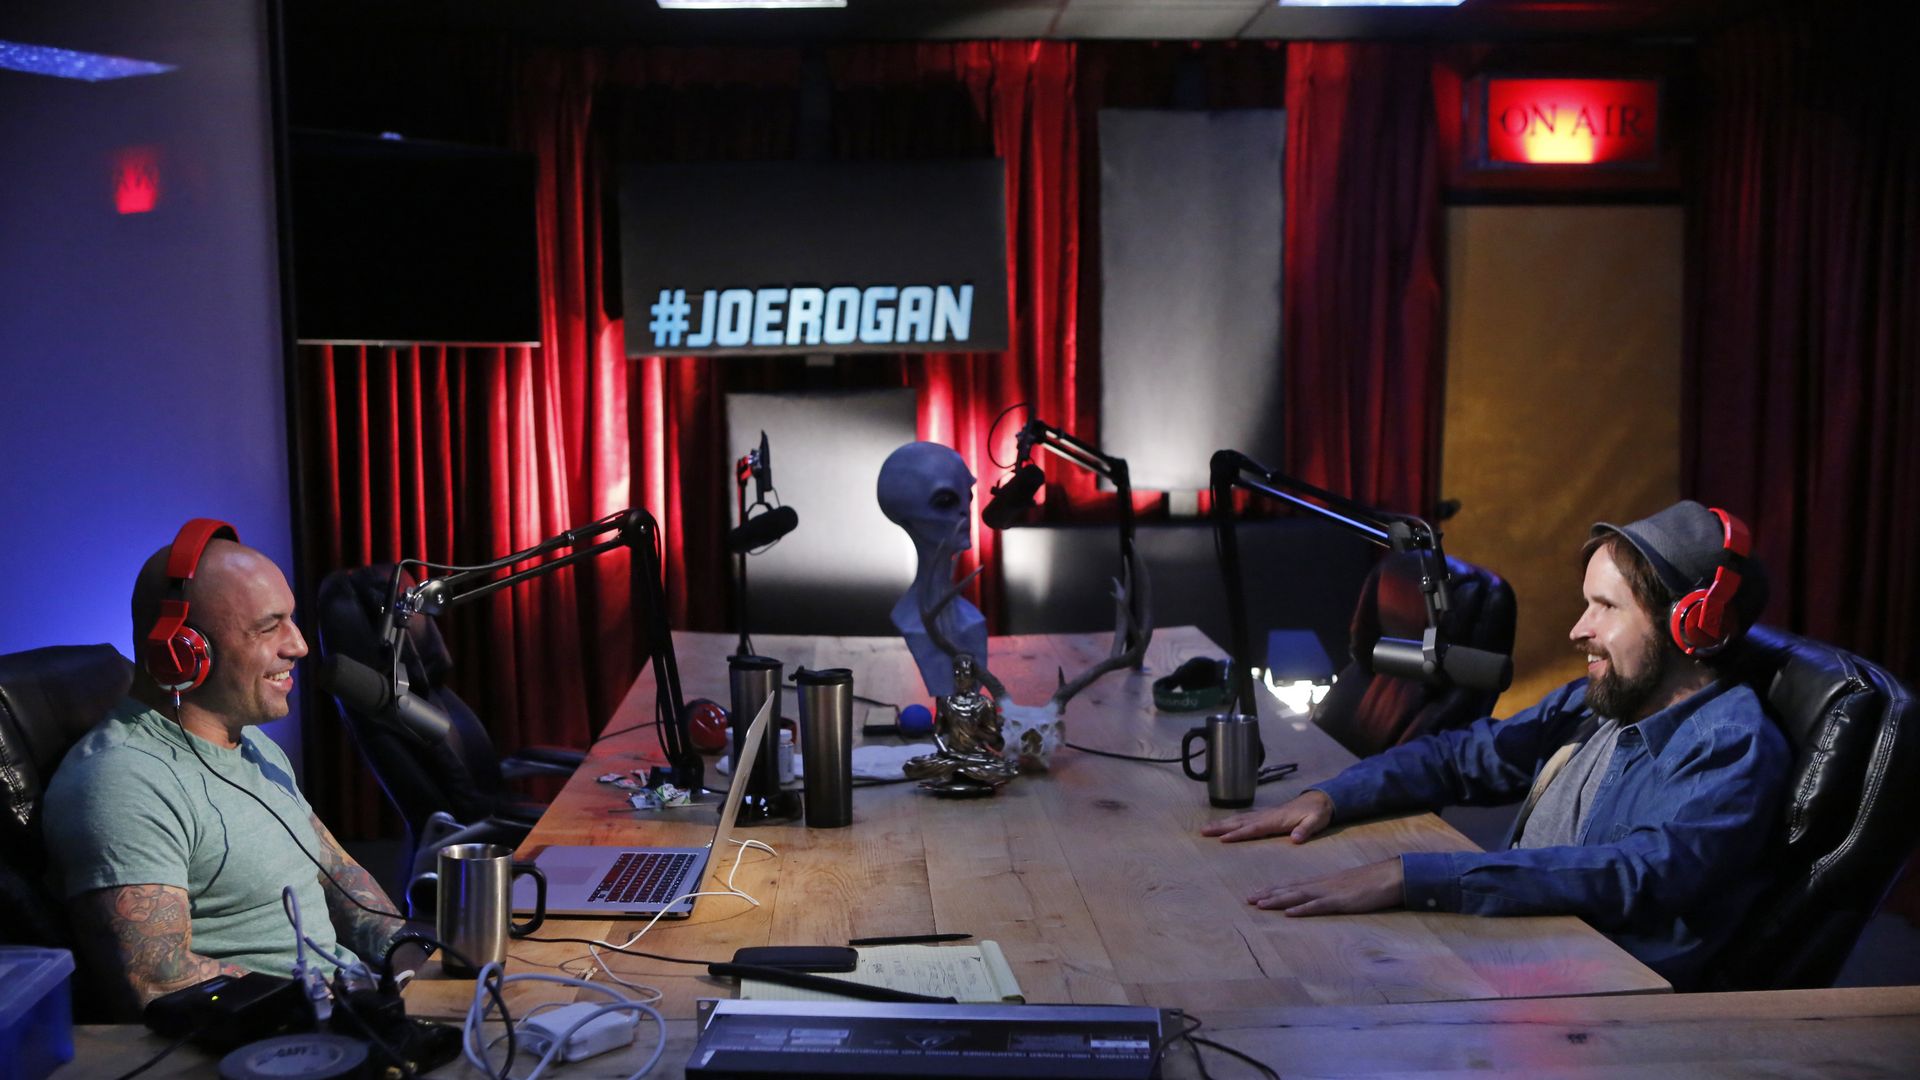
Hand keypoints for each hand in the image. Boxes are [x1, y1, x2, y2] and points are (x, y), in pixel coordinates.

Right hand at [1201, 789, 1332, 843]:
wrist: (1320, 800)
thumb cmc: (1317, 813)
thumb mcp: (1316, 822)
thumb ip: (1305, 830)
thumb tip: (1295, 839)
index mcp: (1276, 819)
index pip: (1254, 828)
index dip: (1238, 834)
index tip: (1222, 838)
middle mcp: (1266, 815)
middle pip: (1240, 822)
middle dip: (1221, 827)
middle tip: (1203, 831)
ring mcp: (1264, 814)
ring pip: (1239, 819)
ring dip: (1222, 823)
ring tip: (1205, 828)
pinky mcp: (1265, 815)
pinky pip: (1244, 818)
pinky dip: (1231, 821)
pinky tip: (1224, 824)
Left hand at [1247, 857, 1404, 915]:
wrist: (1390, 876)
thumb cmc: (1370, 883)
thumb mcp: (1345, 887)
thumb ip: (1329, 893)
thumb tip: (1316, 900)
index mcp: (1322, 882)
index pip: (1291, 885)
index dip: (1272, 889)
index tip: (1255, 894)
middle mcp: (1321, 885)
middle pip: (1289, 889)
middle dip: (1268, 894)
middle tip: (1247, 900)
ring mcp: (1330, 893)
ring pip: (1298, 896)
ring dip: (1278, 900)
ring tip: (1259, 904)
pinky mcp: (1341, 902)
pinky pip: (1319, 906)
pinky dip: (1303, 909)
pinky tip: (1289, 913)